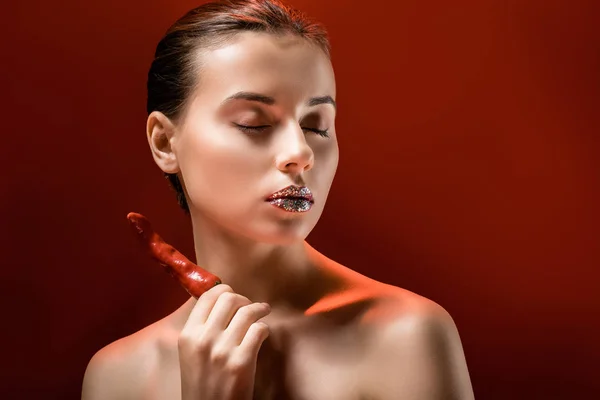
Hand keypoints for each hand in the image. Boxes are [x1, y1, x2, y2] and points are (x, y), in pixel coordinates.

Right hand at [178, 283, 270, 399]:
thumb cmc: (201, 384)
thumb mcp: (190, 354)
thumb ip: (200, 329)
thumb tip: (219, 300)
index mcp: (188, 335)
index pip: (208, 296)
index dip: (224, 290)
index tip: (233, 295)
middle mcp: (203, 339)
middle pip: (229, 299)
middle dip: (244, 299)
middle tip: (250, 306)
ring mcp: (222, 350)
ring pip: (247, 311)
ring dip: (259, 309)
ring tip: (264, 311)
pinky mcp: (241, 362)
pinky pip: (259, 330)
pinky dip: (265, 328)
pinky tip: (264, 333)